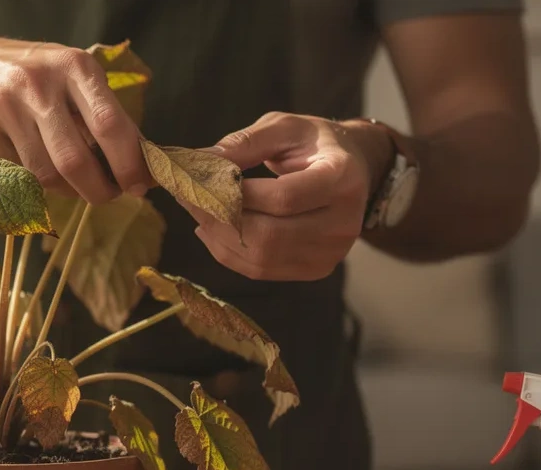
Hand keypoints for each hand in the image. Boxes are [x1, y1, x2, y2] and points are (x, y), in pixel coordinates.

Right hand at [0, 33, 150, 203]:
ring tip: (74, 183)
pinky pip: (19, 176)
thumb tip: (145, 168)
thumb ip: (106, 117)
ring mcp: (5, 105)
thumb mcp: (74, 82)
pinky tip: (36, 166)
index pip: (109, 124)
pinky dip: (35, 183)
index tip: (139, 185)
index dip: (129, 162)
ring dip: (68, 190)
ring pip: (47, 175)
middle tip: (108, 196)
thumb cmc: (36, 81)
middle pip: (76, 159)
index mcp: (74, 66)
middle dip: (99, 189)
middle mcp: (39, 82)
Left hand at [190, 112, 392, 280]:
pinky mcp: (316, 269)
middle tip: (187, 198)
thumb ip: (244, 143)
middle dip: (219, 219)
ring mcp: (331, 252)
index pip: (284, 198)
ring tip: (197, 213)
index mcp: (341, 178)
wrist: (352, 170)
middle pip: (270, 236)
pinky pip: (262, 270)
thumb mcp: (283, 128)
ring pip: (261, 259)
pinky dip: (229, 253)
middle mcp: (344, 222)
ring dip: (219, 238)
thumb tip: (199, 162)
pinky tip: (213, 231)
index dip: (238, 195)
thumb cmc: (313, 144)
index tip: (202, 181)